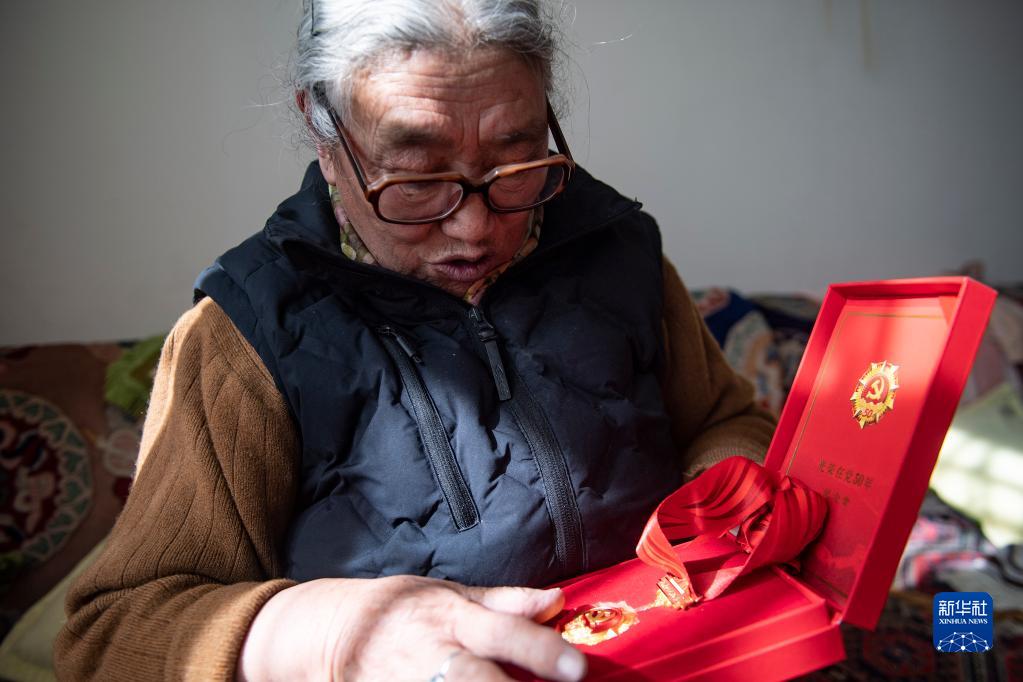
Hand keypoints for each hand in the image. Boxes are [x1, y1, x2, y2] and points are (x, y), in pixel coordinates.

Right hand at [237, 575, 586, 681]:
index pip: (504, 631)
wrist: (336, 630)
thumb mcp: (452, 593)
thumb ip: (506, 602)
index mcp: (452, 617)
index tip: (576, 669)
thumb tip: (557, 600)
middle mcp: (433, 653)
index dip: (541, 650)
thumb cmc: (405, 609)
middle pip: (475, 679)